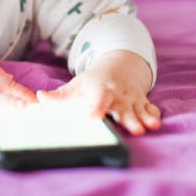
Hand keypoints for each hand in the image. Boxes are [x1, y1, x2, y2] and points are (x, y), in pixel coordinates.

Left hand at [36, 50, 160, 135]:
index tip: (93, 119)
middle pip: (122, 108)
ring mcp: (131, 98)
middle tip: (134, 131)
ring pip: (138, 109)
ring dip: (144, 118)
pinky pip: (149, 107)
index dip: (96, 108)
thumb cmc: (94, 80)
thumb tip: (39, 98)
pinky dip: (153, 114)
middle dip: (129, 119)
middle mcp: (117, 94)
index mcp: (100, 89)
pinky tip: (156, 122)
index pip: (98, 99)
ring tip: (150, 127)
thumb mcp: (77, 85)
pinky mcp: (142, 102)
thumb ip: (60, 96)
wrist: (121, 64)